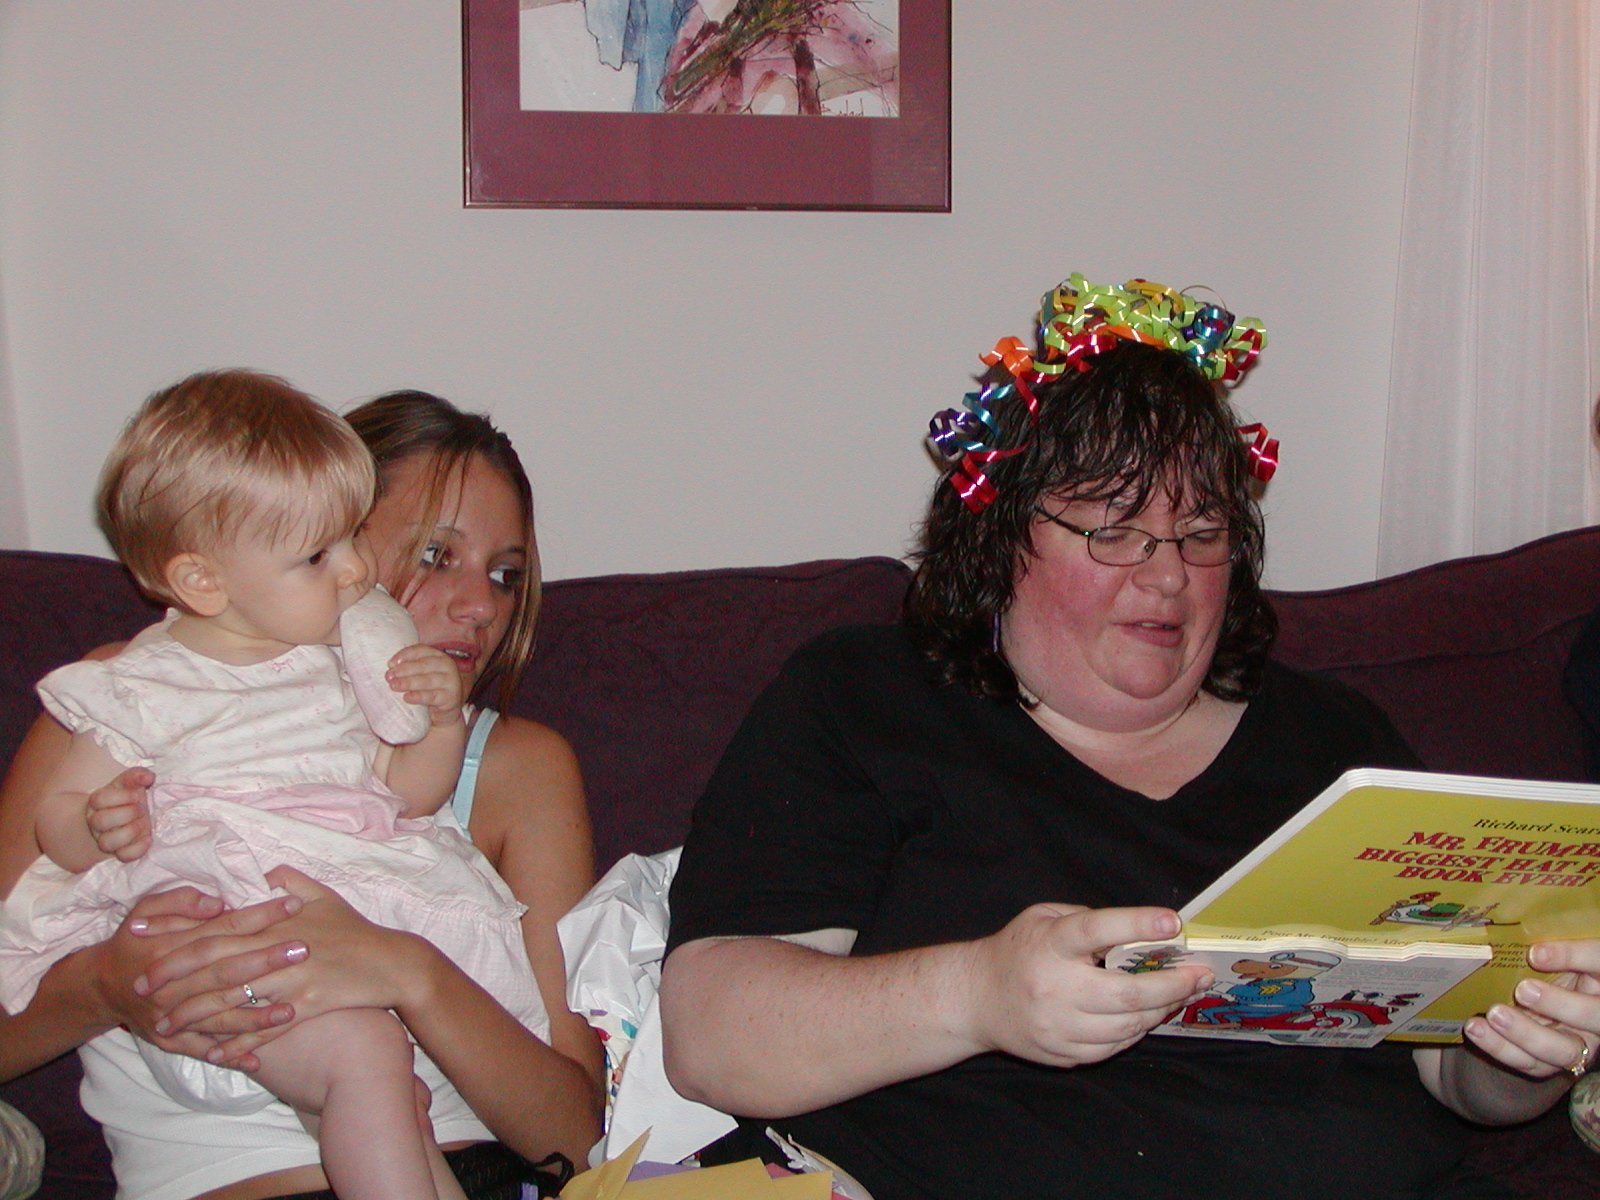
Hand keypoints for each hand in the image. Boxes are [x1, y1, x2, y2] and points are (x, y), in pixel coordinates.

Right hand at [85, 767, 152, 860]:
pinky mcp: (121, 851)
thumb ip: (137, 776)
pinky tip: (148, 838)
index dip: (121, 796)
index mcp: (97, 802)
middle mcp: (98, 822)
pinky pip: (124, 856)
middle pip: (101, 821)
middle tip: (141, 808)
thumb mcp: (130, 783)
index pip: (99, 799)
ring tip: (143, 822)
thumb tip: (147, 776)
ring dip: (130, 832)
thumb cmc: (128, 797)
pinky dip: (138, 849)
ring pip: (107, 843)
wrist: (127, 816)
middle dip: (127, 813)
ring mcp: (107, 838)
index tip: (138, 793)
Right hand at [86, 887, 304, 1069]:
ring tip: (292, 1010)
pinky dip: (229, 1056)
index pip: (222, 928)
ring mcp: (171, 1015)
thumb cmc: (133, 941)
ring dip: (254, 1016)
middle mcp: (172, 984)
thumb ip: (181, 901)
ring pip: (217, 1017)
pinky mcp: (170, 1039)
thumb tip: (218, 901)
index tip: (293, 905)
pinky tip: (258, 1060)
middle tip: (303, 950)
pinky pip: (203, 1050)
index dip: (258, 916)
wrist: (100, 986)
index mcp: (169, 946)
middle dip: (266, 961)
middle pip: (225, 972)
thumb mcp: (147, 909)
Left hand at [163, 865, 433, 1066]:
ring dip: (194, 1015)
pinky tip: (215, 1054)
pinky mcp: (306, 1006)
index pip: (217, 925)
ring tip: (163, 1027)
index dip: (177, 931)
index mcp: (277, 922)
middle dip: (172, 977)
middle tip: (139, 988)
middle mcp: (278, 950)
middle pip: (215, 964)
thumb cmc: (356, 930)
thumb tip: (263, 872)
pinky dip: (238, 1042)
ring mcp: (292, 980)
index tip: (144, 935)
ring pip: (232, 999)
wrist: (392, 963)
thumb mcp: (324, 896)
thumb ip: (288, 882)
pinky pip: (264, 1029)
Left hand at [386, 644, 463, 726]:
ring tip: (393, 686)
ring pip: (427, 680)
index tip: (390, 664)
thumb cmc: (431, 685)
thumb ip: (409, 667)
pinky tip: (407, 697)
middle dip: (404, 670)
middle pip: (424, 665)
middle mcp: (446, 666)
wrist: (449, 705)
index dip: (404, 655)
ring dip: (408, 682)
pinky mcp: (450, 697)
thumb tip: (391, 666)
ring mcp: (450, 681)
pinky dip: (418, 697)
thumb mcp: (423, 672)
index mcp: (438, 656)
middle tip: (388, 676)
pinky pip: (432, 696)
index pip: (420, 650)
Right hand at [958, 904, 1212, 1067]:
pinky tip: (1148, 1014)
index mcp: (1048, 945)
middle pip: (1125, 993)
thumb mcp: (1043, 918)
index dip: (1135, 924)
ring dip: (1161, 1009)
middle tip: (1199, 974)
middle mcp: (1053, 987)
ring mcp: (1058, 1026)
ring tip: (1181, 993)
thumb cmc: (1018, 951)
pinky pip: (1115, 1047)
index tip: (1172, 922)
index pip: (1095, 931)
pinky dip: (1137, 1030)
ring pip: (1127, 1025)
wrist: (976, 999)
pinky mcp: (1063, 1053)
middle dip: (1172, 984)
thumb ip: (1087, 921)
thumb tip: (1142, 936)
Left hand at [1463, 939, 1599, 1079]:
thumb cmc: (1547, 966)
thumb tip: (1525, 938)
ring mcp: (1578, 1043)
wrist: (1535, 1000)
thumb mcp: (1554, 951)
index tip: (1536, 952)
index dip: (1574, 956)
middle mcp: (1597, 1015)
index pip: (1599, 962)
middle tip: (1523, 990)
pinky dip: (1501, 1047)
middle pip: (1595, 1016)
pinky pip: (1530, 1063)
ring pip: (1563, 1049)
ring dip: (1526, 1033)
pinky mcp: (1552, 1062)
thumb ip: (1549, 942)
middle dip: (1560, 1005)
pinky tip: (1477, 1030)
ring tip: (1493, 1014)